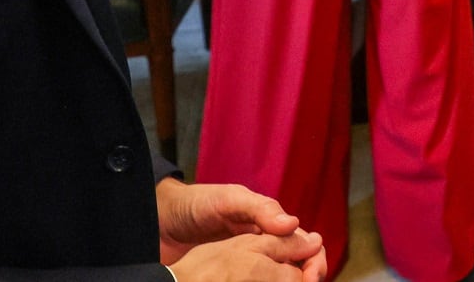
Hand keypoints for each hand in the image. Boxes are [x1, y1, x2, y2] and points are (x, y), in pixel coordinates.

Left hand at [158, 180, 325, 278]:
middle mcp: (264, 245)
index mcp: (269, 224)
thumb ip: (260, 209)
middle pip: (298, 263)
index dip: (314, 259)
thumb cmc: (196, 204)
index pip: (304, 242)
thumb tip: (293, 224)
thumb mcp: (228, 199)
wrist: (160, 222)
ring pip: (279, 278)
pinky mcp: (232, 277)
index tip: (312, 276)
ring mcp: (248, 264)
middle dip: (308, 276)